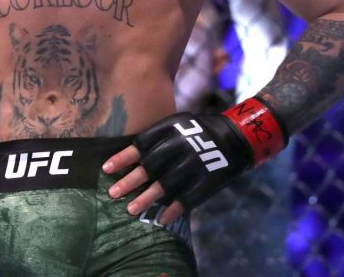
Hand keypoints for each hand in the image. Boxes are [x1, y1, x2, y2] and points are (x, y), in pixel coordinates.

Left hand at [104, 97, 286, 224]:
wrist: (237, 136)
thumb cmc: (199, 130)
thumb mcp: (178, 123)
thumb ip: (157, 137)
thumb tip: (131, 156)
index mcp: (172, 128)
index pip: (141, 144)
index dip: (123, 157)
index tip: (106, 168)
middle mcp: (182, 145)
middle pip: (150, 166)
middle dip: (130, 181)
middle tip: (113, 193)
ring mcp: (196, 164)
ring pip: (166, 185)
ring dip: (147, 199)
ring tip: (131, 209)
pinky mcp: (209, 180)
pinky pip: (187, 198)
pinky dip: (173, 210)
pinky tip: (160, 219)